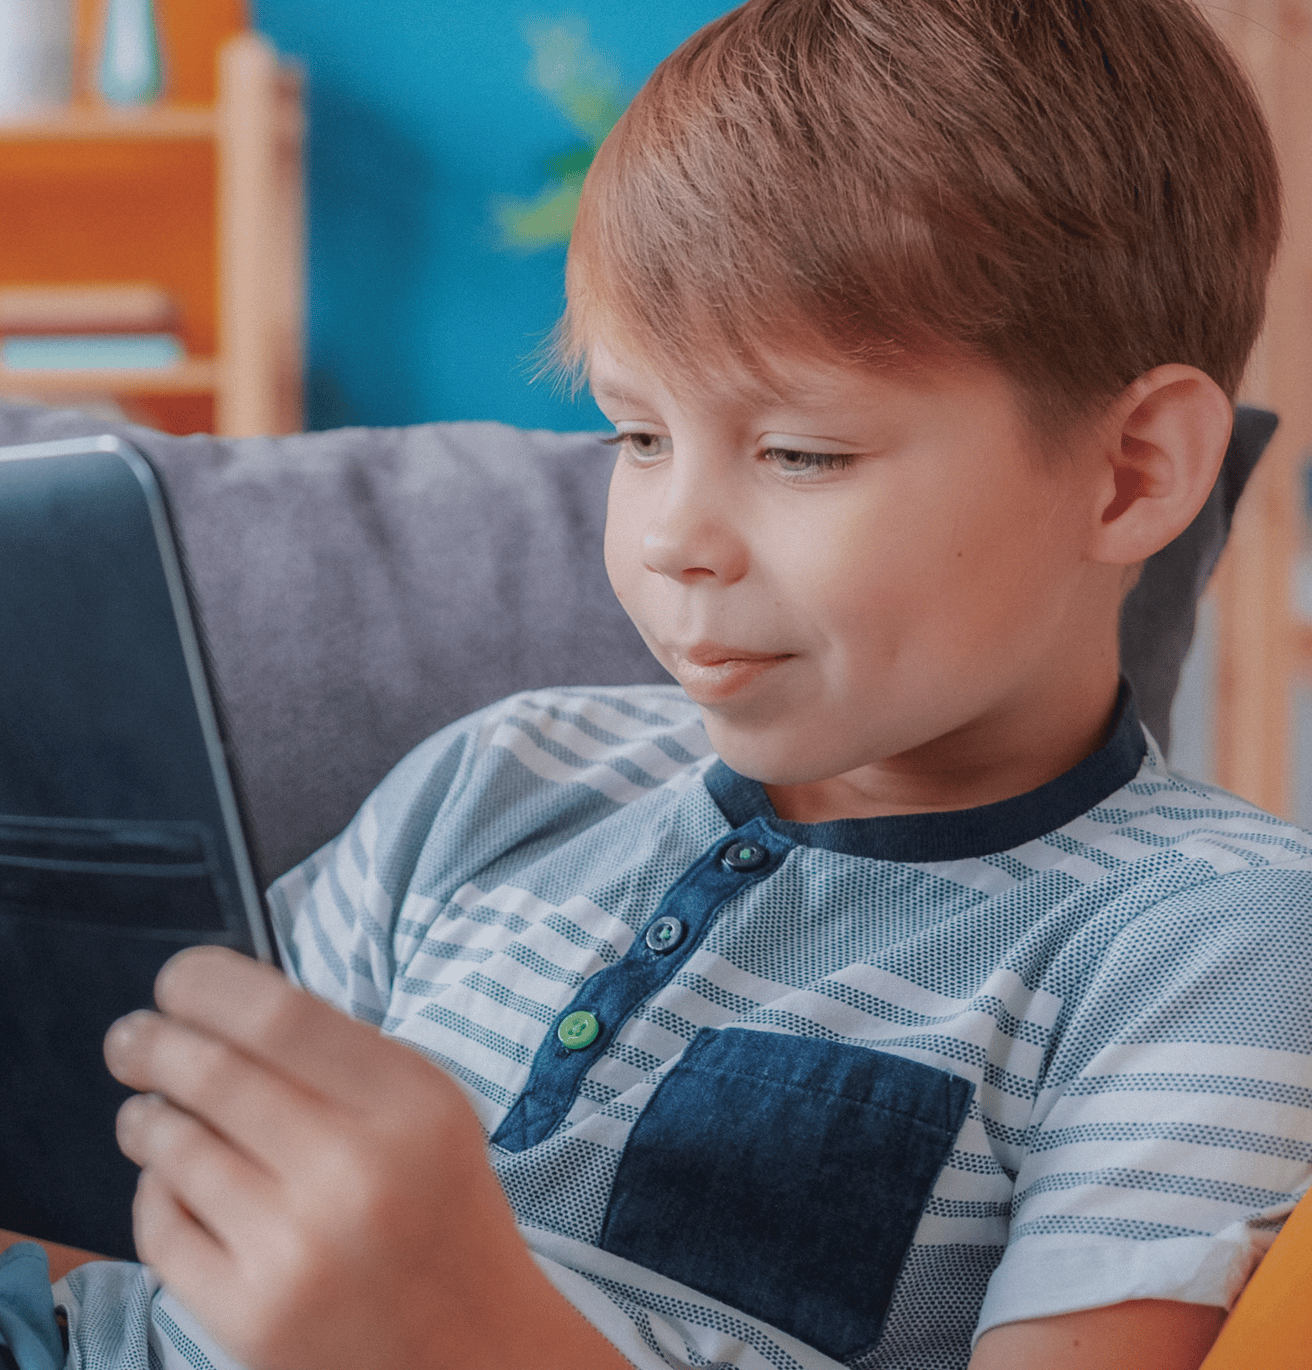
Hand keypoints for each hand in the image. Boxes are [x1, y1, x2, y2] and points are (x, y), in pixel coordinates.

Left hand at [104, 946, 629, 1369]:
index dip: (206, 984)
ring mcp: (297, 1252)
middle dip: (151, 1044)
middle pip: (211, 1073)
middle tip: (131, 1039)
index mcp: (410, 1104)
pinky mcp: (251, 1319)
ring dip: (146, 1118)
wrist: (476, 1351)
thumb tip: (216, 1007)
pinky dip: (154, 1192)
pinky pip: (160, 1227)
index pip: (279, 1016)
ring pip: (174, 1147)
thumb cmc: (441, 1211)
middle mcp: (355, 1172)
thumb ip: (339, 1057)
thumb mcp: (426, 1109)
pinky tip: (172, 1184)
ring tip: (146, 1114)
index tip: (176, 981)